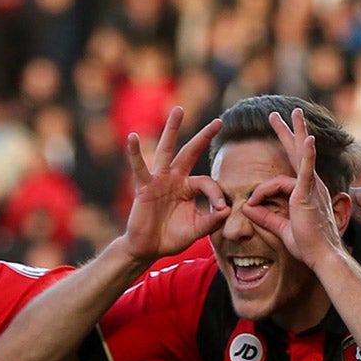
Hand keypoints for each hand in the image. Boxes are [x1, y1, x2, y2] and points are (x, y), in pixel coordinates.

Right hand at [122, 108, 229, 264]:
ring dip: (173, 130)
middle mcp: (175, 179)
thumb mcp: (196, 230)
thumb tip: (227, 211)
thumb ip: (211, 221)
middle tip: (219, 121)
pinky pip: (139, 167)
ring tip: (179, 110)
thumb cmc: (170, 238)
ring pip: (167, 150)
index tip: (221, 209)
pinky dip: (135, 153)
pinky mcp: (144, 187)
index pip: (207, 183)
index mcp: (188, 188)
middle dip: (204, 137)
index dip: (217, 194)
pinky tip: (133, 137)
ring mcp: (159, 180)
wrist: (147, 249)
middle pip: (191, 152)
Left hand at [240, 107, 347, 269]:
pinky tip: (307, 140)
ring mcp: (312, 188)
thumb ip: (266, 217)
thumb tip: (248, 208)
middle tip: (277, 115)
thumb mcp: (281, 229)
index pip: (284, 176)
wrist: (322, 256)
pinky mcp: (309, 194)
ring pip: (300, 155)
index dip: (265, 184)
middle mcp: (312, 185)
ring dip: (296, 132)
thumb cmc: (307, 246)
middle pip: (298, 152)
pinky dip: (308, 155)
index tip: (254, 196)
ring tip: (294, 112)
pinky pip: (307, 170)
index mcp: (305, 192)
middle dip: (288, 132)